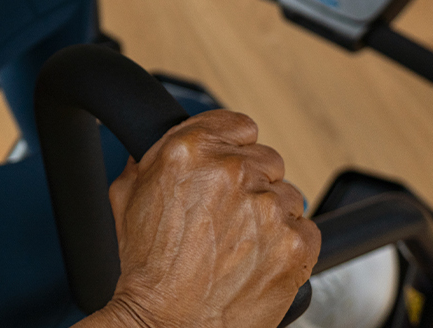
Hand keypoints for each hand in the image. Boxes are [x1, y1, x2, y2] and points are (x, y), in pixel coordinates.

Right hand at [103, 111, 318, 327]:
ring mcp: (267, 209)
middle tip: (228, 215)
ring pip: (288, 195)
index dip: (234, 148)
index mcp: (190, 151)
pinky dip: (288, 244)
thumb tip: (159, 148)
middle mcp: (232, 173)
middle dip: (251, 183)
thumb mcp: (126, 197)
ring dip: (269, 214)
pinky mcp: (294, 245)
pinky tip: (259, 258)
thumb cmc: (147, 269)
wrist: (167, 324)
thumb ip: (149, 160)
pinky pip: (305, 229)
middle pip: (267, 159)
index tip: (230, 167)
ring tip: (241, 243)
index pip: (240, 125)